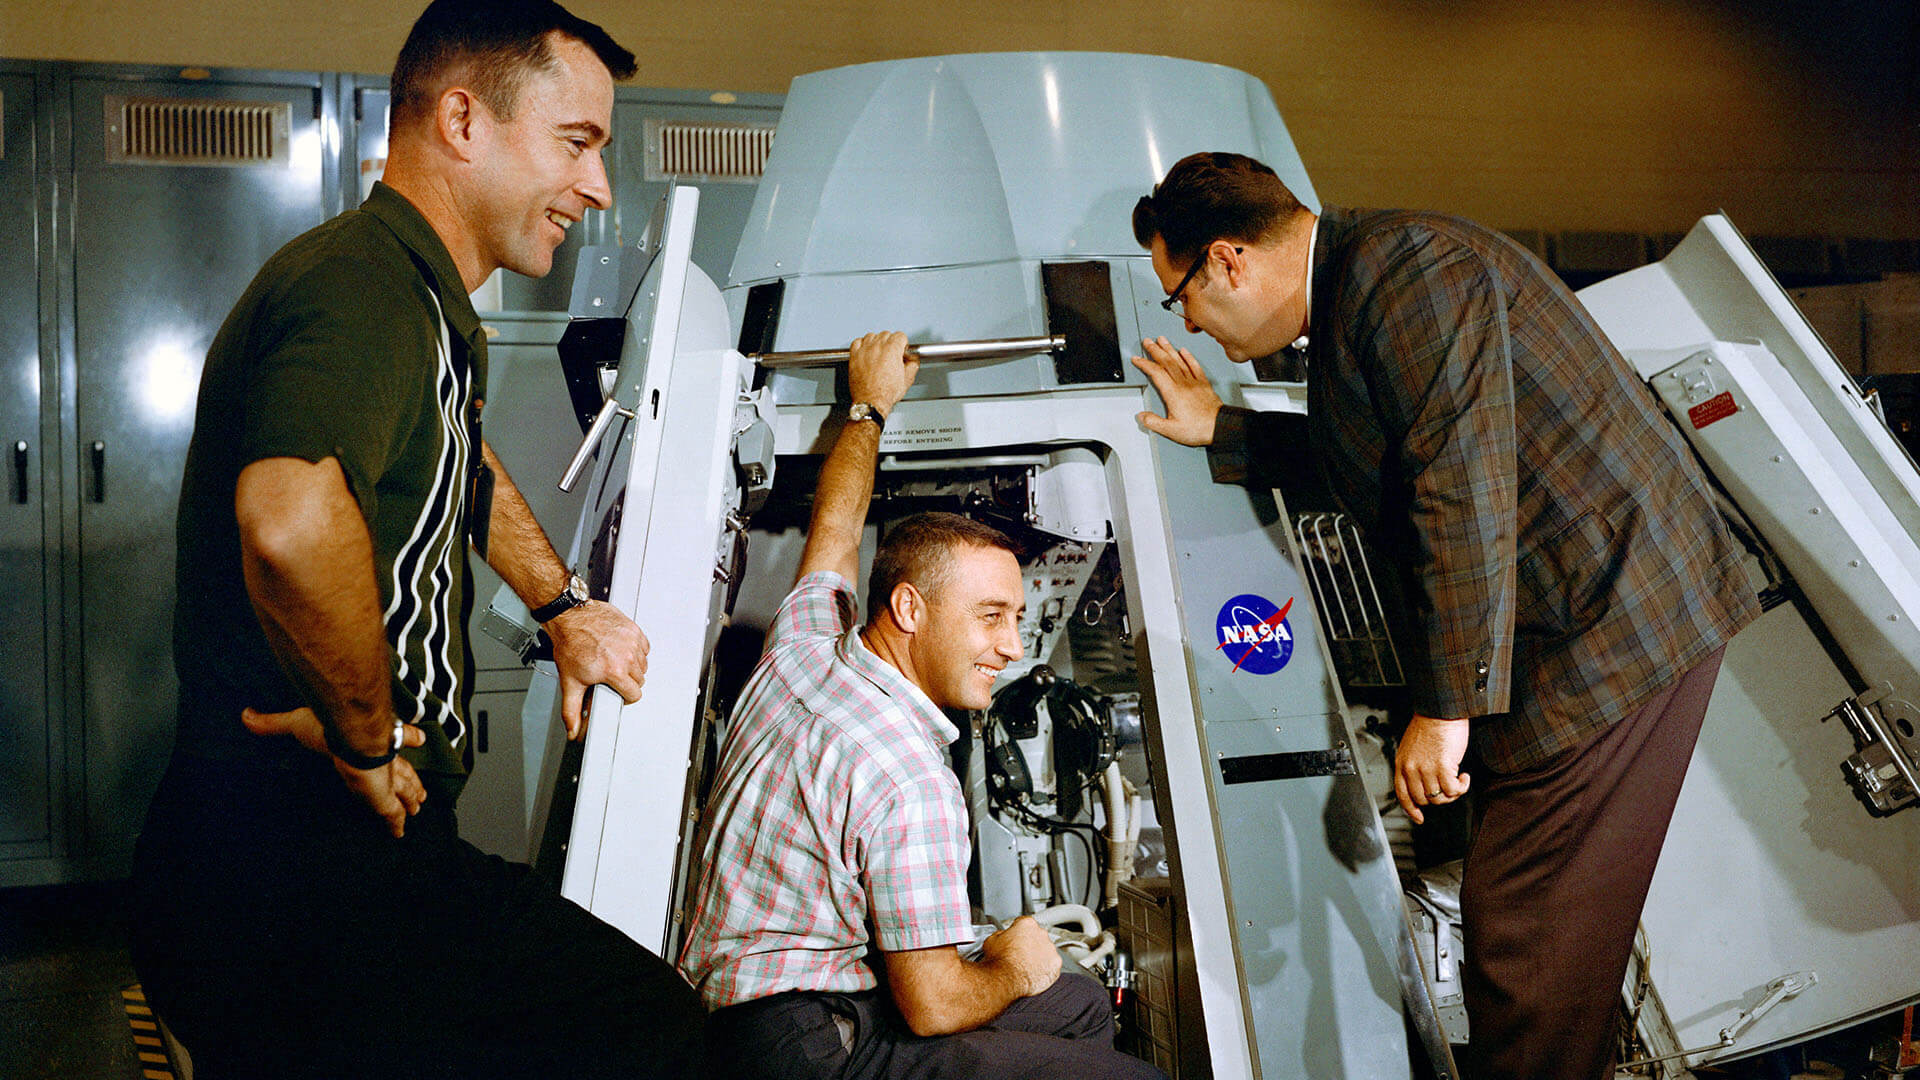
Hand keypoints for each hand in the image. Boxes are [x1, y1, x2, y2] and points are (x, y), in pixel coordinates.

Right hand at [242, 705, 427, 837]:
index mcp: (365, 741)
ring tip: (417, 806)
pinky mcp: (382, 795)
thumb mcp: (296, 722)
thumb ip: (272, 723)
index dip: (406, 737)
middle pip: (402, 771)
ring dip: (411, 797)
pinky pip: (392, 813)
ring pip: (404, 790)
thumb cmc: (329, 725)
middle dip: (411, 780)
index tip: (417, 737)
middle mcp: (379, 759)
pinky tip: (399, 833)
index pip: (391, 739)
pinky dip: (396, 823)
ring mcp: (384, 778)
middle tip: (418, 790)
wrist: (350, 732)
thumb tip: (246, 716)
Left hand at [545, 600, 649, 738]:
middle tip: (613, 676)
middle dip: (627, 681)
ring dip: (632, 666)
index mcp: (614, 671)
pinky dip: (636, 650)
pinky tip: (621, 649)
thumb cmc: (570, 645)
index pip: (634, 694)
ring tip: (615, 662)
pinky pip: (644, 646)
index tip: (619, 692)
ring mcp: (631, 641)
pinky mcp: (633, 629)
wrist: (569, 617)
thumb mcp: (570, 682)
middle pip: (639, 679)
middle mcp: (626, 656)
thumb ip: (572, 710)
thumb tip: (573, 730)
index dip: (626, 696)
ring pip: (643, 664)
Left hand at [847, 331, 917, 414]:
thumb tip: (912, 361)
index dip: (902, 343)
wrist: (871, 401)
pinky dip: (862, 344)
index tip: (901, 349)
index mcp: (892, 350)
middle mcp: (877, 347)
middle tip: (892, 353)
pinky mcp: (854, 356)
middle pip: (886, 334)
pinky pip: (857, 342)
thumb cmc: (886, 393)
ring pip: (871, 335)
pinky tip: (866, 350)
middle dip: (890, 342)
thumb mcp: (907, 380)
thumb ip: (913, 365)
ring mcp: (864, 350)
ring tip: (879, 352)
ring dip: (876, 341)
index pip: (900, 335)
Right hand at [981, 915, 1061, 996]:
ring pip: (1046, 951)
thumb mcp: (991, 940)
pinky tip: (1034, 974)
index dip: (1019, 933)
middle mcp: (1041, 934)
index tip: (1016, 939)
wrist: (1005, 979)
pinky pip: (1052, 966)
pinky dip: (1046, 970)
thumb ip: (1001, 934)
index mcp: (1027, 924)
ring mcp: (1050, 949)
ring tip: (1026, 967)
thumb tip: (1003, 936)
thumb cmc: (999, 961)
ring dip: (1039, 957)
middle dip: (1031, 945)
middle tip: (1020, 955)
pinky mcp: (1056, 964)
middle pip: (1038, 937)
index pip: (1025, 924)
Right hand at [1131, 336, 1222, 445]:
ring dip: (1169, 349)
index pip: (1156, 373)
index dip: (1145, 364)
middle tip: (1148, 342)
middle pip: (1167, 362)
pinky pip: (1195, 366)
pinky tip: (1184, 351)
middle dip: (1155, 350)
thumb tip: (1142, 416)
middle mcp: (1184, 385)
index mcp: (1173, 394)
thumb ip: (1154, 422)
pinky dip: (1189, 357)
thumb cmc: (1199, 429)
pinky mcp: (1204, 384)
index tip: (1137, 359)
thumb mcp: (1171, 431)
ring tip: (1162, 340)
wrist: (1220, 427)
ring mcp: (1195, 383)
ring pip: (1180, 361)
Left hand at [1393, 713, 1471, 824]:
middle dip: (1438, 799)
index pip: (1402, 795)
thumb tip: (1423, 784)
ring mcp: (1426, 769)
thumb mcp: (1412, 747)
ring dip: (1453, 793)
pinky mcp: (1443, 767)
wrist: (1441, 710)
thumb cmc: (1430, 724)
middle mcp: (1411, 768)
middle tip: (1449, 789)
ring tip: (1459, 781)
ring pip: (1440, 798)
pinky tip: (1465, 777)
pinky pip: (1454, 790)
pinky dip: (1462, 787)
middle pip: (1423, 800)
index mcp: (1401, 763)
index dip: (1411, 810)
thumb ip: (1413, 765)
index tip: (1419, 818)